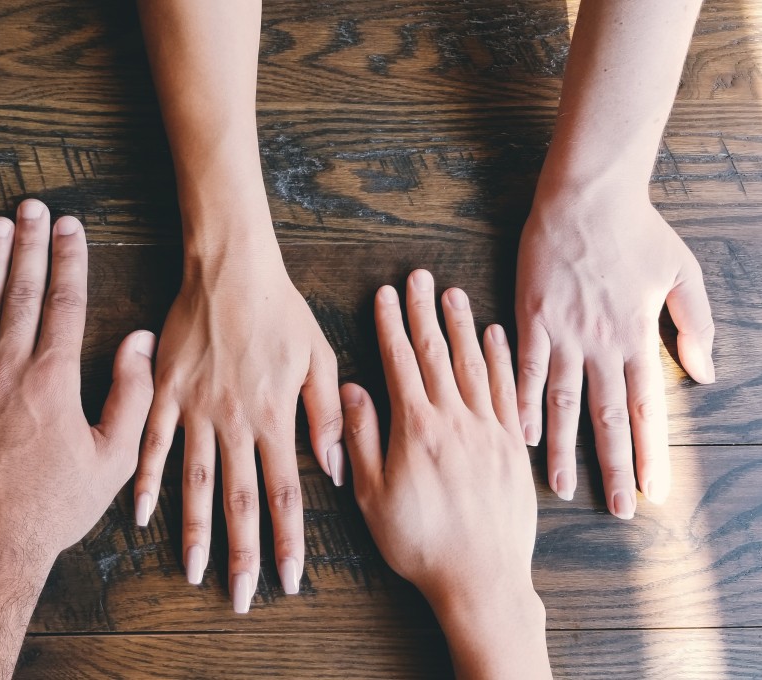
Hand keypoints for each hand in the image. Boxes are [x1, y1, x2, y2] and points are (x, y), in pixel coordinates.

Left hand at [0, 202, 154, 678]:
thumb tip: (138, 342)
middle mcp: (6, 369)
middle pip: (18, 290)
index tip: (71, 225)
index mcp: (51, 379)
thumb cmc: (52, 507)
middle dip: (29, 243)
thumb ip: (130, 395)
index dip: (69, 258)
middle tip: (33, 206)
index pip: (62, 301)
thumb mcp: (111, 459)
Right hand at [133, 243, 342, 612]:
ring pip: (195, 482)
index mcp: (275, 416)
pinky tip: (141, 514)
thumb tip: (335, 469)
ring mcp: (196, 408)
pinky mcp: (166, 392)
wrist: (230, 267)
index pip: (285, 493)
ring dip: (194, 531)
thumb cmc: (280, 309)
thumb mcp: (319, 357)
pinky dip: (147, 481)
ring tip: (194, 571)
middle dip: (243, 553)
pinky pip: (153, 444)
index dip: (288, 541)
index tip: (289, 579)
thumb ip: (326, 416)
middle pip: (239, 500)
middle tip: (241, 596)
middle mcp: (235, 421)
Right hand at [342, 270, 548, 678]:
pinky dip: (502, 359)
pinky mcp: (513, 448)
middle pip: (437, 353)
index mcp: (416, 429)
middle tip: (420, 276)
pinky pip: (509, 391)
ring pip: (475, 364)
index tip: (386, 294)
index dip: (391, 324)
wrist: (482, 580)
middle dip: (425, 312)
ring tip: (454, 294)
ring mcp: (489, 431)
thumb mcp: (372, 496)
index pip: (400, 362)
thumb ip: (361, 438)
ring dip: (462, 326)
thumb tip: (351, 389)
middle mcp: (456, 420)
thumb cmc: (419, 544)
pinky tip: (496, 337)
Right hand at [515, 189, 714, 516]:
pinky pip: (526, 369)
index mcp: (638, 337)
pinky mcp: (531, 318)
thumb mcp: (683, 273)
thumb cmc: (637, 231)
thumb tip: (705, 374)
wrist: (586, 196)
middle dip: (614, 467)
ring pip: (564, 402)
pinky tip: (520, 434)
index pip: (646, 408)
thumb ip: (695, 325)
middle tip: (617, 509)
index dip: (650, 453)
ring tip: (560, 488)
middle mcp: (601, 343)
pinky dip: (523, 403)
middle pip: (606, 417)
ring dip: (562, 449)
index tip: (654, 491)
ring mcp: (563, 333)